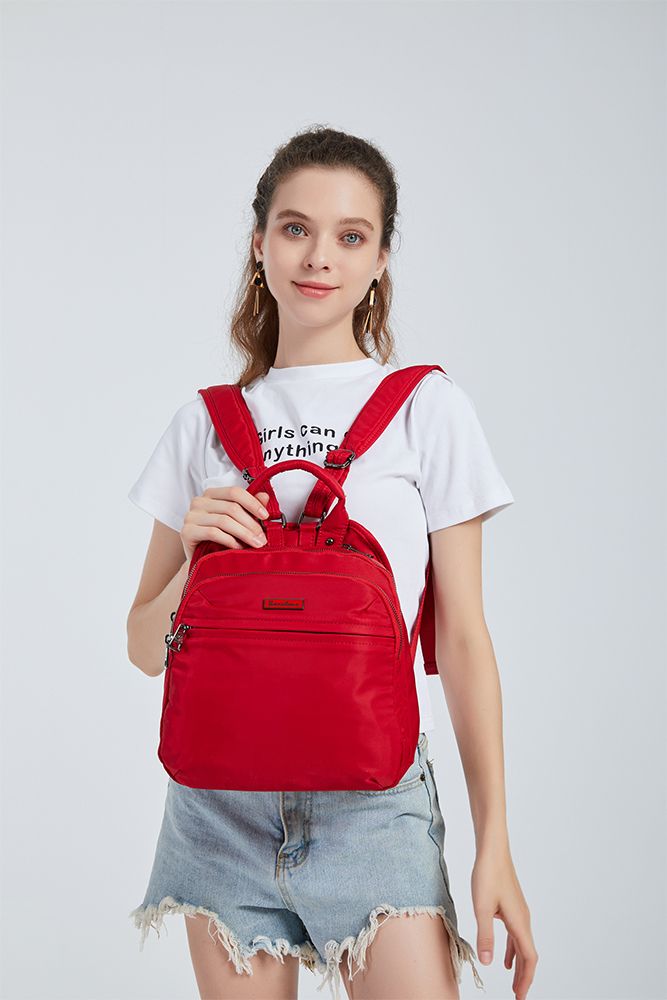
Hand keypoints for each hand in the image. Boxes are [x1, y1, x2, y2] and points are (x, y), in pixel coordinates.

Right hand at [180, 486, 270, 562]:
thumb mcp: (236, 522)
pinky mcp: (186, 531)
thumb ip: (249, 508)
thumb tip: (265, 497)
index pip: (235, 492)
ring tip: (255, 544)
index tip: (265, 516)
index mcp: (211, 494)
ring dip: (243, 533)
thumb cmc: (219, 540)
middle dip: (251, 524)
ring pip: (224, 520)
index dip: (252, 503)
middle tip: (263, 538)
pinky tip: (238, 547)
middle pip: (231, 508)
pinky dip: (229, 540)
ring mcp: (191, 516)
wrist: (200, 561)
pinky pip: (213, 532)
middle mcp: (199, 502)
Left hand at [471, 842, 537, 999]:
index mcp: (519, 922)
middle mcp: (523, 919)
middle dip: (523, 976)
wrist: (492, 849)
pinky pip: (515, 934)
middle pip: (528, 955)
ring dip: (518, 964)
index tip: (520, 997)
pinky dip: (512, 949)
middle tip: (517, 995)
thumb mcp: (482, 907)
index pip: (529, 958)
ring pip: (522, 945)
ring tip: (512, 981)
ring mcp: (518, 912)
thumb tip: (488, 963)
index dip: (525, 979)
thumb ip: (485, 936)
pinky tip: (503, 956)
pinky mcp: (511, 906)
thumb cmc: (488, 874)